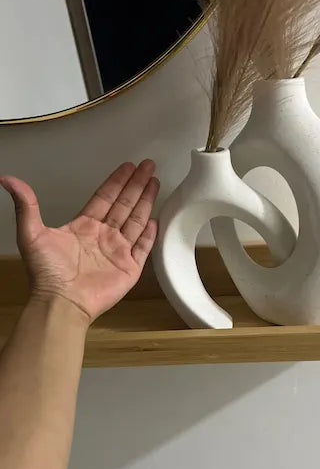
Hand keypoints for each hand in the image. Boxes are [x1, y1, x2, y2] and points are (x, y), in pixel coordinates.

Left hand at [0, 161, 159, 323]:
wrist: (62, 302)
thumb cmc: (47, 272)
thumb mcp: (32, 234)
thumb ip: (26, 206)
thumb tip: (7, 179)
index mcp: (84, 226)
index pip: (105, 198)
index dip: (116, 182)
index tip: (128, 166)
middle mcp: (103, 236)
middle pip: (124, 205)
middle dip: (136, 185)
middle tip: (149, 166)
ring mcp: (117, 252)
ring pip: (136, 221)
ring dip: (146, 202)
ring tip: (155, 182)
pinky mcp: (129, 268)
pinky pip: (143, 248)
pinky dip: (150, 234)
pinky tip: (156, 219)